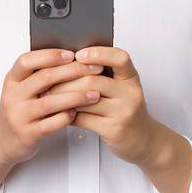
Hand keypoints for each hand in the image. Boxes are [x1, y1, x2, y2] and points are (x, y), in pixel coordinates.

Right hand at [0, 48, 106, 166]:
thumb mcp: (21, 90)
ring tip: (94, 94)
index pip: (26, 61)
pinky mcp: (27, 134)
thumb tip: (74, 59)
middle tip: (95, 69)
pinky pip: (51, 124)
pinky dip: (67, 117)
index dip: (50, 55)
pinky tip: (78, 112)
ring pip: (50, 102)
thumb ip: (39, 76)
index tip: (71, 54)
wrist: (1, 142)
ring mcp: (19, 116)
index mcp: (12, 81)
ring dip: (76, 96)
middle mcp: (13, 96)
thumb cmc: (19, 111)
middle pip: (44, 78)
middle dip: (73, 71)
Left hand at [46, 45, 167, 167]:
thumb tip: (69, 63)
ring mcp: (123, 112)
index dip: (98, 54)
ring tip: (49, 96)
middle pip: (93, 81)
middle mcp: (130, 93)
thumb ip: (104, 76)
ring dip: (62, 98)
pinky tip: (61, 112)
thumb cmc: (127, 110)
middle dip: (66, 81)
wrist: (143, 139)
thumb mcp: (122, 89)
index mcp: (131, 78)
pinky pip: (83, 119)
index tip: (78, 55)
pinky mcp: (113, 129)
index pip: (120, 58)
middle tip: (48, 81)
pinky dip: (68, 115)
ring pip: (85, 100)